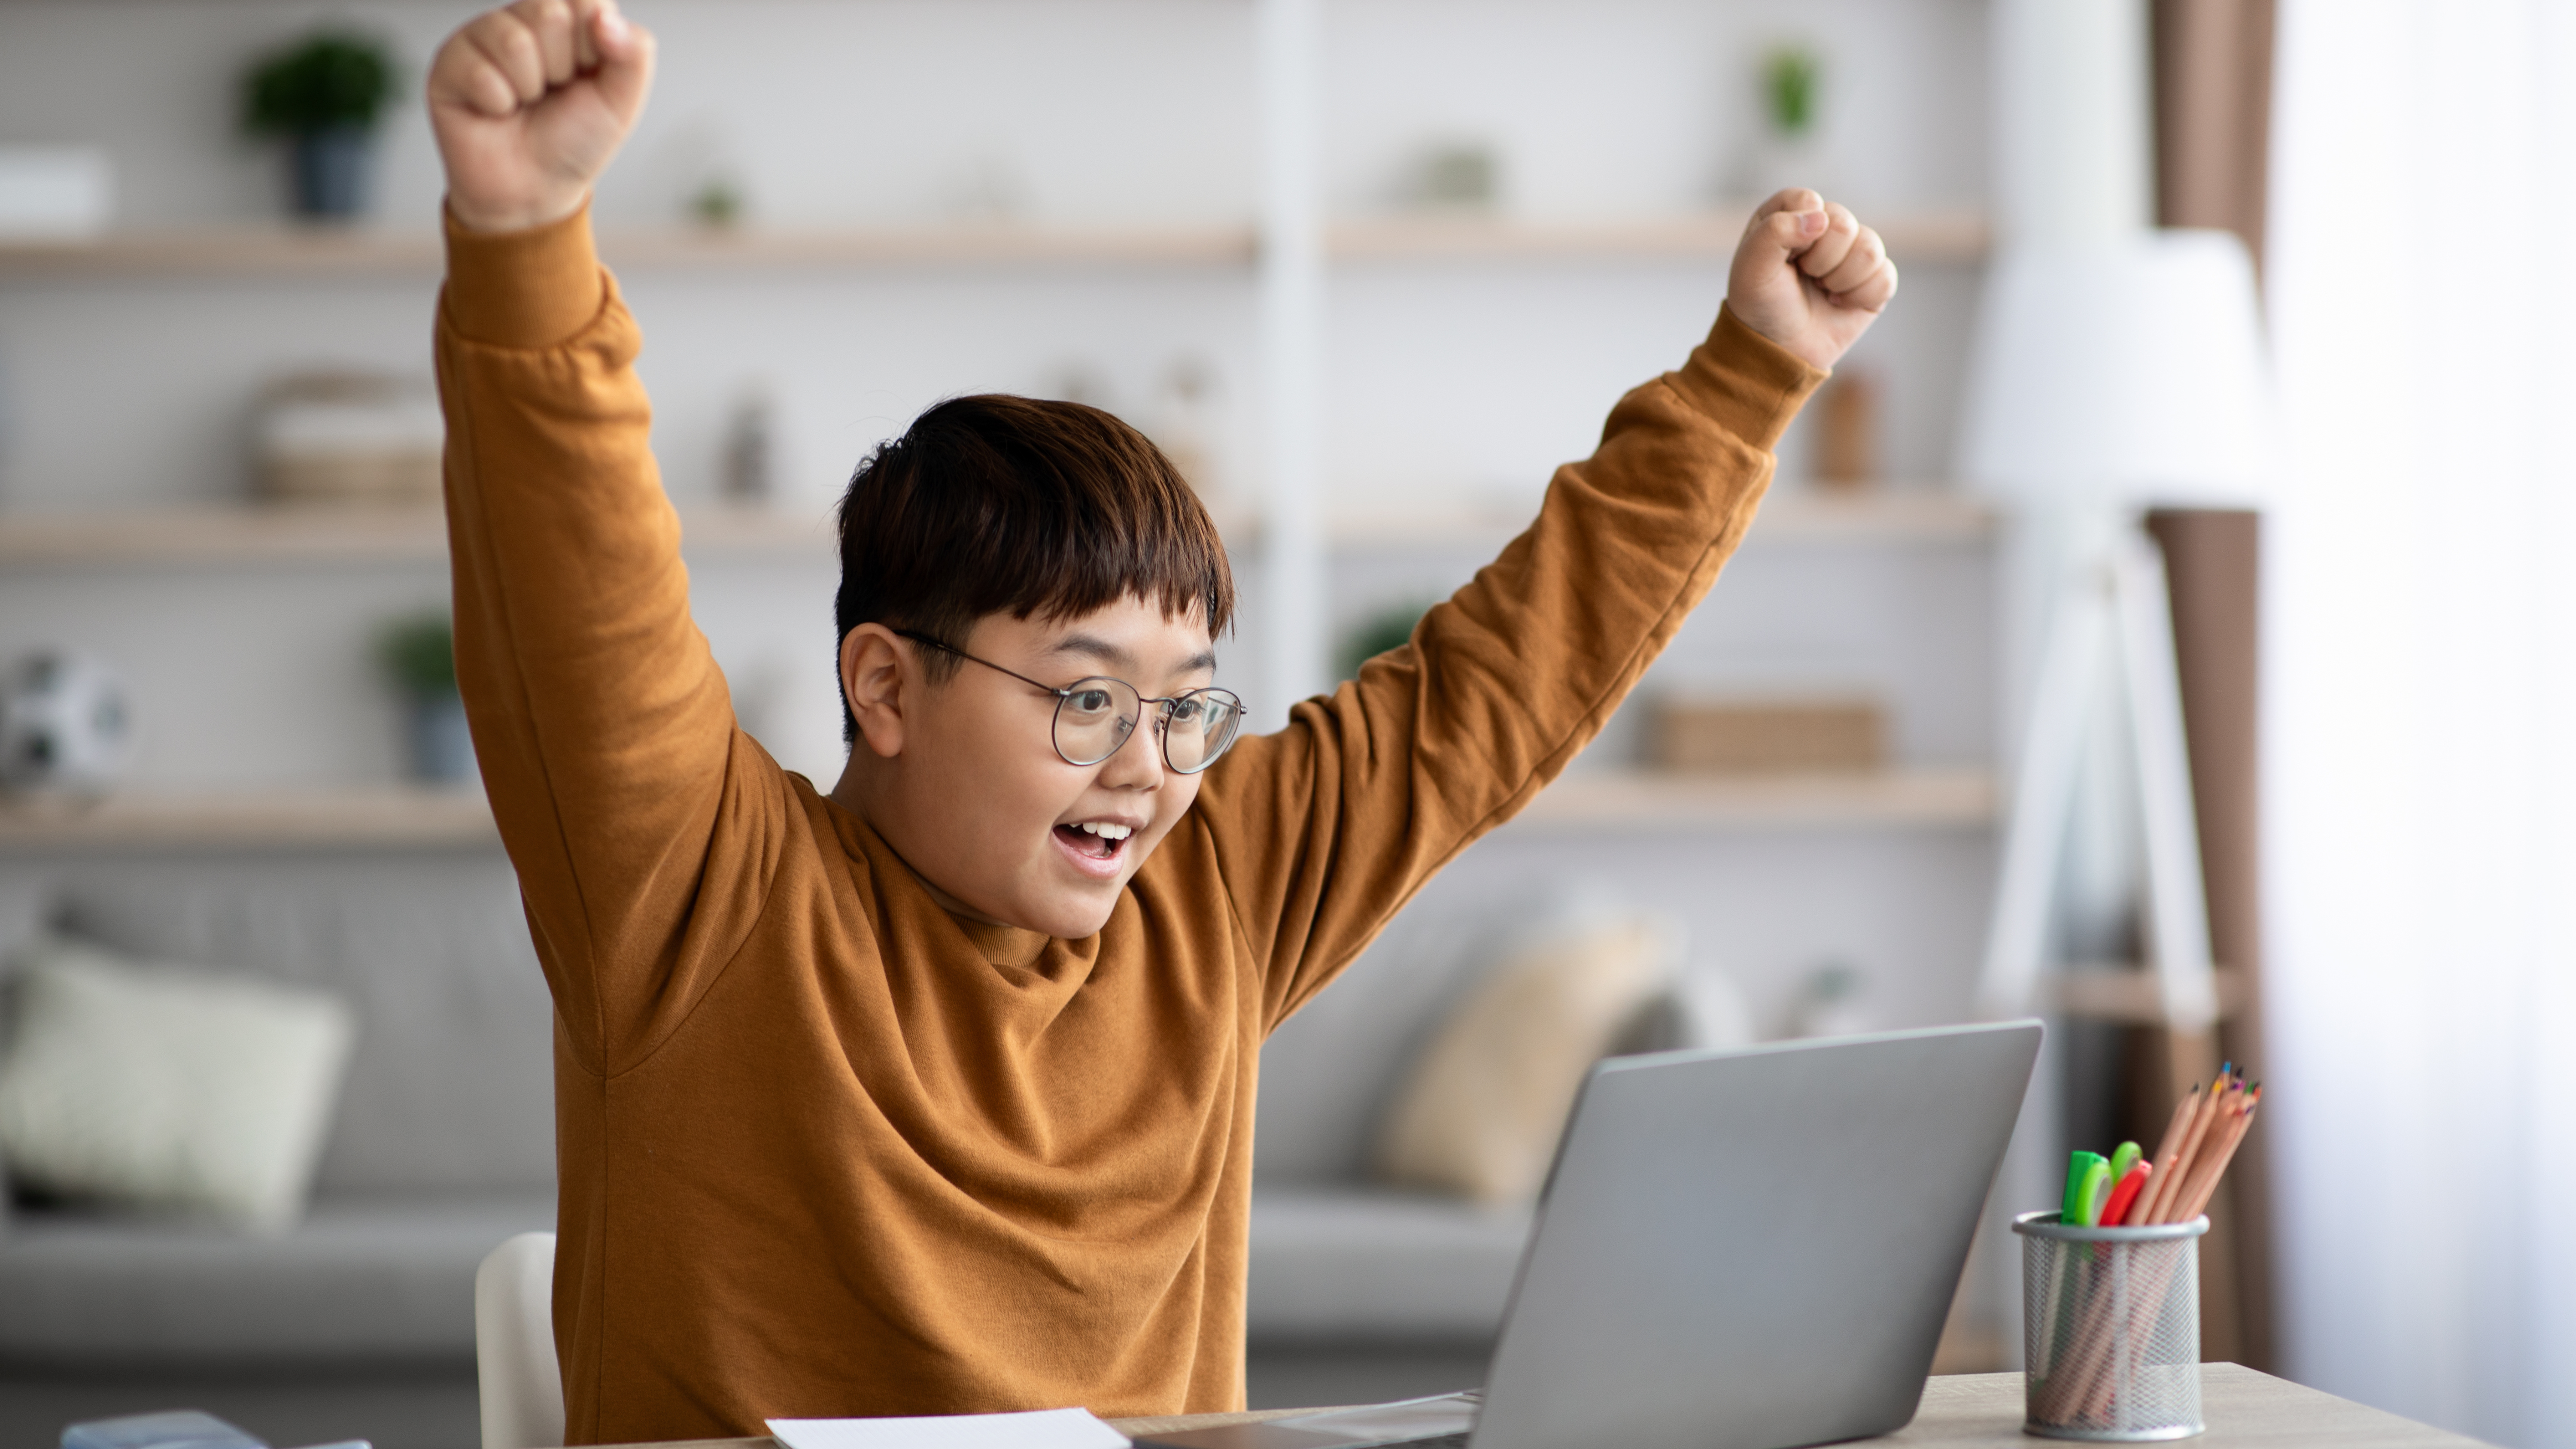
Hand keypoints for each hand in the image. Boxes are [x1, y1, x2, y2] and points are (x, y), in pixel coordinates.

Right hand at [427, 0, 655, 232]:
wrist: (532, 188)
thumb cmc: (573, 140)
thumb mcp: (621, 102)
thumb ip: (634, 54)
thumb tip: (605, 18)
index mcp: (569, 19)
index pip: (588, 2)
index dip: (594, 49)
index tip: (585, 77)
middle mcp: (524, 18)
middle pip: (549, 13)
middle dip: (561, 68)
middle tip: (551, 92)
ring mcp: (483, 35)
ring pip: (513, 41)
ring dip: (528, 87)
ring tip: (524, 102)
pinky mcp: (450, 59)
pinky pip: (480, 71)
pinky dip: (497, 103)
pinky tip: (496, 111)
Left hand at [1723, 189, 1898, 371]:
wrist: (1778, 351)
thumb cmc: (1760, 306)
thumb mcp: (1751, 268)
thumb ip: (1774, 231)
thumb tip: (1820, 218)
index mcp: (1789, 214)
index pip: (1808, 200)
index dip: (1798, 232)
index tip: (1785, 259)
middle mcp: (1823, 227)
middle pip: (1843, 223)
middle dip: (1820, 260)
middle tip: (1805, 277)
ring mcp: (1851, 252)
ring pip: (1870, 248)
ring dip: (1841, 279)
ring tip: (1823, 291)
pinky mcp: (1873, 279)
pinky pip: (1885, 276)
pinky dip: (1861, 296)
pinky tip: (1840, 303)